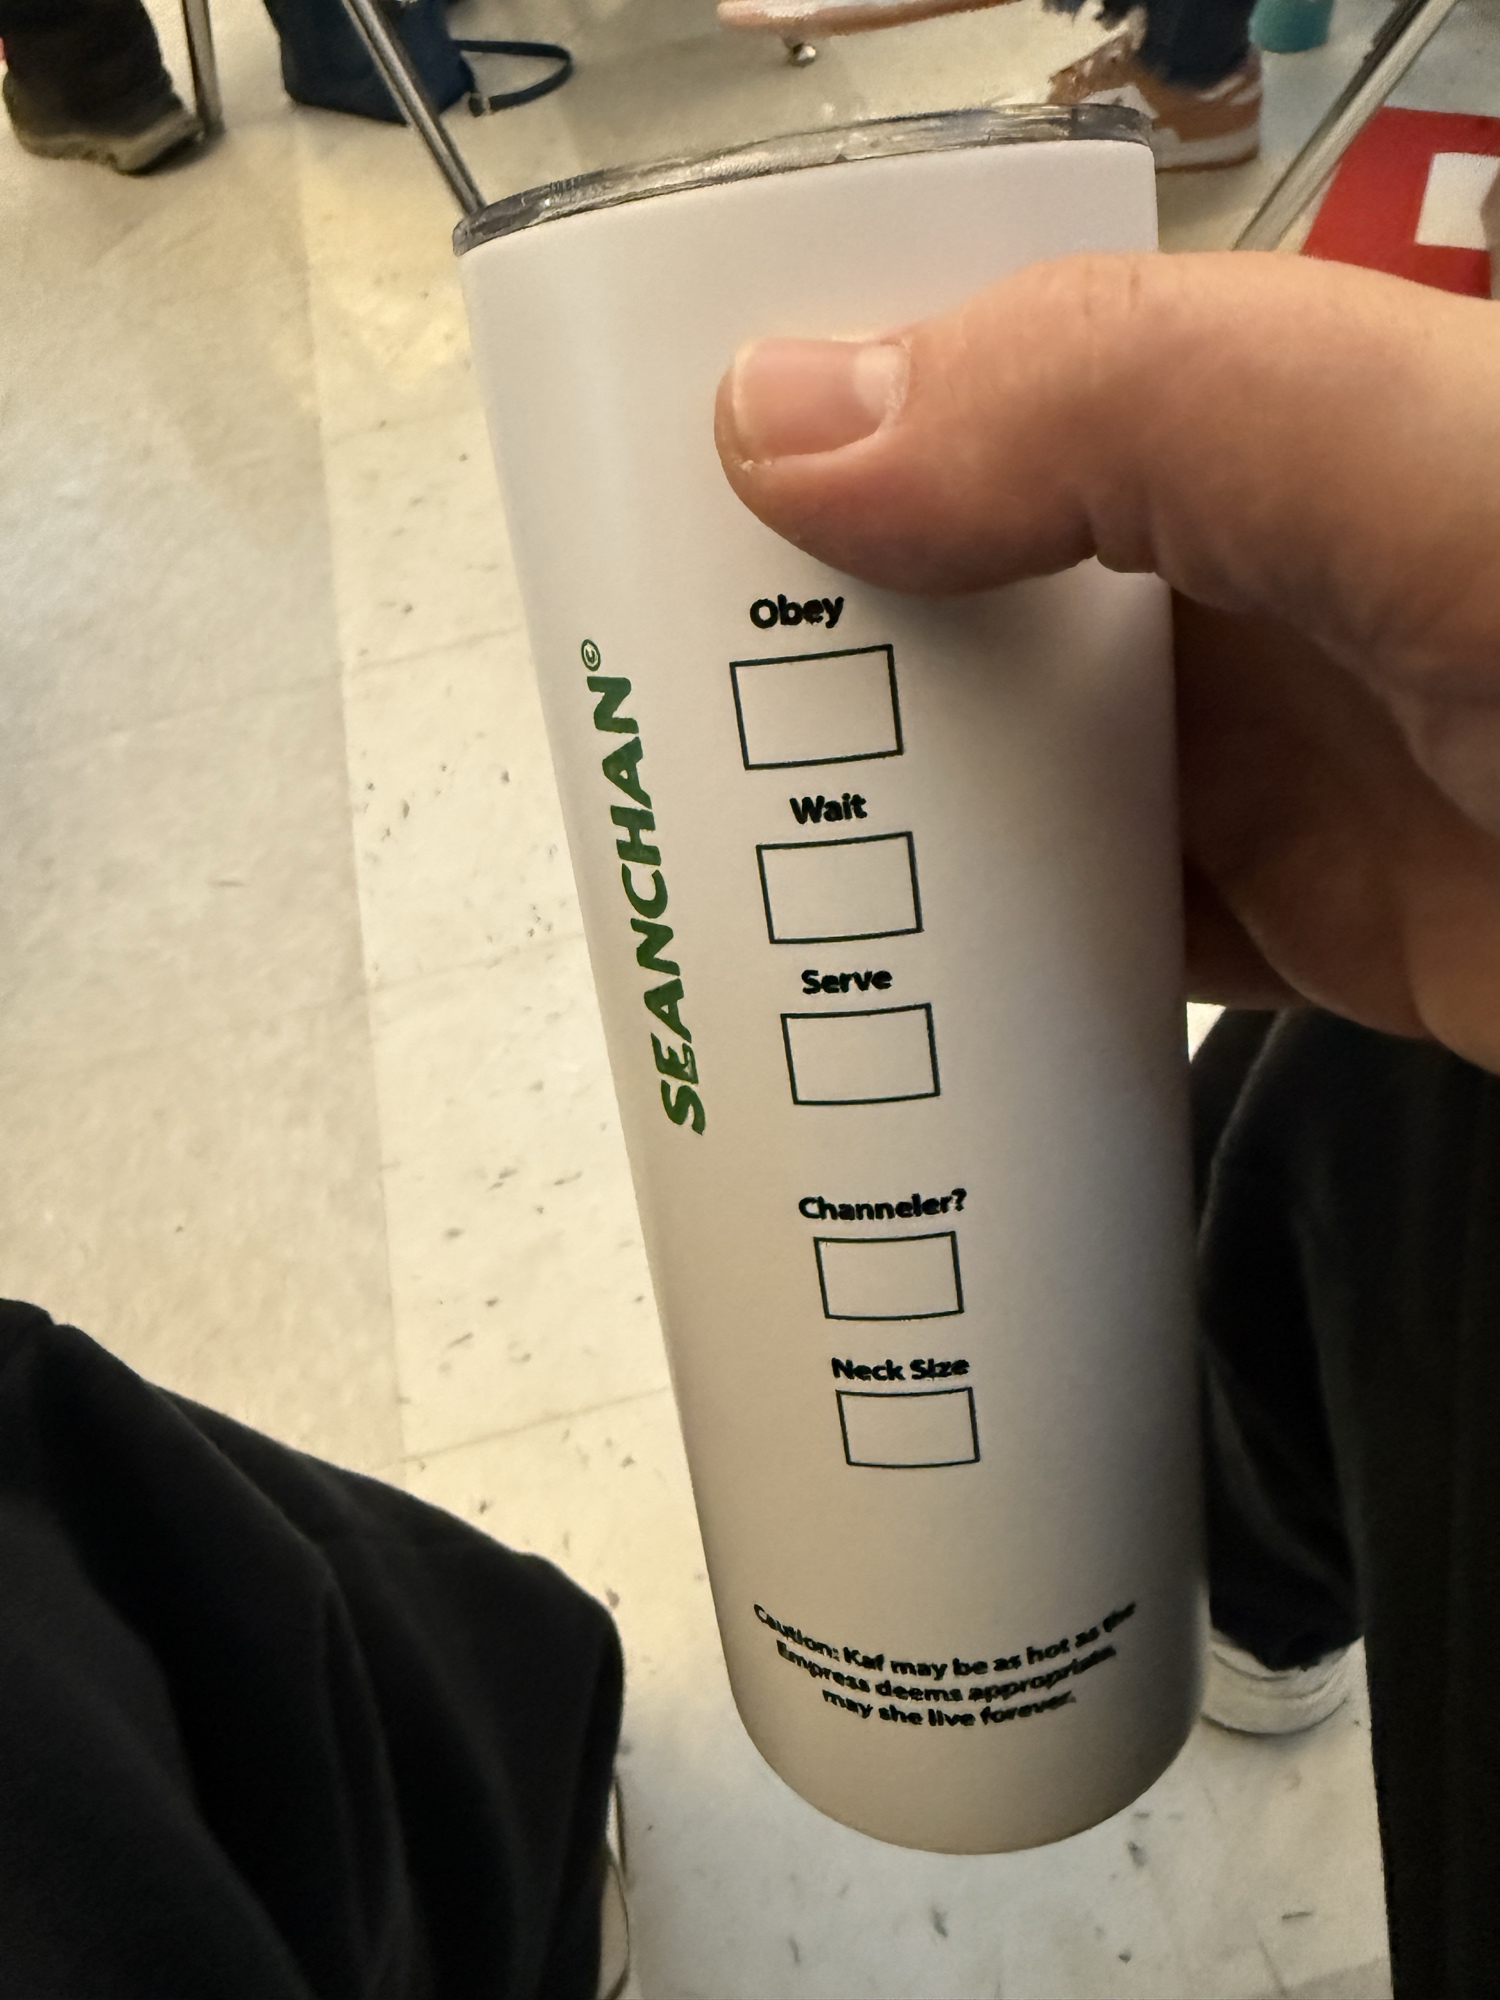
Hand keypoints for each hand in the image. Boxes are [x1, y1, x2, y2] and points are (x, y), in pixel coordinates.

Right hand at [715, 252, 1499, 1071]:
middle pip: (956, 601)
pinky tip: (911, 978)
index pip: (962, 386)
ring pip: (1008, 779)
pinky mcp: (1292, 914)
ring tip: (732, 864)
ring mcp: (1263, 758)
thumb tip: (789, 426)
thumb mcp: (1382, 454)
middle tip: (657, 729)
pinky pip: (1096, 933)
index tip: (653, 523)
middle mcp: (1235, 576)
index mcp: (1237, 412)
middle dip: (808, 662)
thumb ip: (1108, 400)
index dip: (801, 436)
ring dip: (882, 827)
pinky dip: (998, 961)